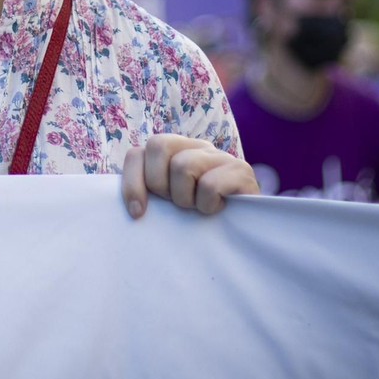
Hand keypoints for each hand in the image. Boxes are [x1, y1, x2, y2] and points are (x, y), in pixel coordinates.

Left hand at [122, 135, 257, 217]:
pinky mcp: (241, 171)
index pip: (138, 152)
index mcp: (175, 151)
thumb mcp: (171, 203)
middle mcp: (197, 146)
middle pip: (158, 146)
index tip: (137, 213)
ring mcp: (220, 156)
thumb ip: (151, 193)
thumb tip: (131, 206)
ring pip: (183, 166)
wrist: (247, 232)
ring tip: (197, 208)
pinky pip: (210, 184)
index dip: (131, 182)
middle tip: (177, 204)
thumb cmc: (201, 221)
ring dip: (186, 198)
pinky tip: (217, 210)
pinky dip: (208, 204)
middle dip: (160, 185)